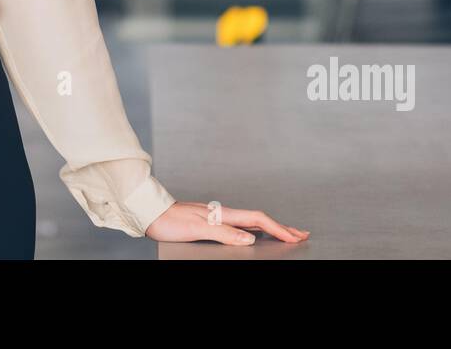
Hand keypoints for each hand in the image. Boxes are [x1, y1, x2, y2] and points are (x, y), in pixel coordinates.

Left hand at [145, 202, 309, 245]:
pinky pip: (241, 225)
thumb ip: (224, 232)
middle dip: (281, 226)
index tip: (295, 237)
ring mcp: (217, 216)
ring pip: (251, 222)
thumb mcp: (197, 228)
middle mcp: (222, 213)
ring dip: (271, 228)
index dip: (278, 228)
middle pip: (259, 219)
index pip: (258, 220)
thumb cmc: (169, 220)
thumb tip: (249, 238)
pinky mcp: (210, 221)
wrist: (150, 213)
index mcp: (223, 214)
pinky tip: (255, 234)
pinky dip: (255, 229)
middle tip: (301, 233)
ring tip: (285, 233)